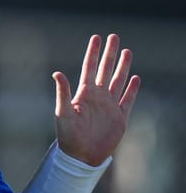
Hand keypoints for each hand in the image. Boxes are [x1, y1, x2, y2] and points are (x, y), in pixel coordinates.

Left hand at [53, 34, 140, 165]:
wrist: (81, 156)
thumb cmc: (68, 135)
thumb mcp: (63, 112)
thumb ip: (63, 93)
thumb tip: (57, 73)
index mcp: (84, 93)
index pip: (89, 67)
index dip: (93, 52)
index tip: (97, 37)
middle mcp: (97, 96)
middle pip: (105, 69)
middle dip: (109, 53)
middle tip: (114, 37)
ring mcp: (109, 106)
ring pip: (118, 81)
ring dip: (123, 67)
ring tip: (127, 51)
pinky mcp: (120, 117)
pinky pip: (128, 100)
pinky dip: (132, 89)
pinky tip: (135, 78)